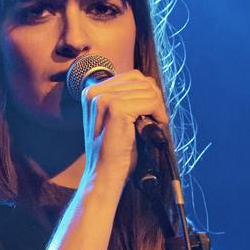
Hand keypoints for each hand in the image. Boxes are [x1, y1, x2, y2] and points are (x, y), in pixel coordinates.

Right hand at [80, 70, 168, 186]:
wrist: (103, 174)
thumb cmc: (112, 150)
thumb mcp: (114, 118)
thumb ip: (125, 98)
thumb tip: (150, 85)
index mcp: (91, 92)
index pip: (132, 76)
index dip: (147, 92)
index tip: (149, 112)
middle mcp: (94, 92)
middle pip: (140, 80)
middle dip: (154, 98)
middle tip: (154, 119)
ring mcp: (104, 99)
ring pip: (148, 90)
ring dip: (157, 108)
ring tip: (152, 125)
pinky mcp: (116, 109)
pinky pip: (150, 101)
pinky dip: (158, 114)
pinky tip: (154, 127)